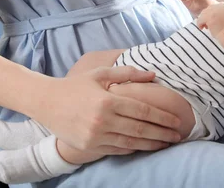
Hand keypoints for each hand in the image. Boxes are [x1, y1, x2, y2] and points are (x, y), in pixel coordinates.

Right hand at [32, 66, 181, 156]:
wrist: (46, 102)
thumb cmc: (76, 85)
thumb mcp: (100, 73)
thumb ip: (127, 73)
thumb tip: (152, 74)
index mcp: (108, 100)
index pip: (142, 110)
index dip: (162, 117)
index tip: (176, 121)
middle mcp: (103, 120)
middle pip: (140, 129)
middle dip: (162, 133)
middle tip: (178, 135)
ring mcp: (95, 135)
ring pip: (131, 143)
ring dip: (151, 144)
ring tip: (166, 144)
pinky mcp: (89, 146)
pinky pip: (117, 149)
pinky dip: (133, 149)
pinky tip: (145, 147)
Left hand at [197, 3, 223, 38]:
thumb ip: (222, 14)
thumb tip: (213, 17)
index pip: (214, 8)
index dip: (211, 14)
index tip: (212, 21)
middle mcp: (220, 7)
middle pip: (208, 9)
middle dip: (206, 16)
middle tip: (207, 25)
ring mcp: (214, 11)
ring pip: (203, 14)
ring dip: (203, 20)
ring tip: (204, 27)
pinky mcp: (210, 17)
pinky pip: (200, 19)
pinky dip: (199, 24)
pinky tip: (201, 28)